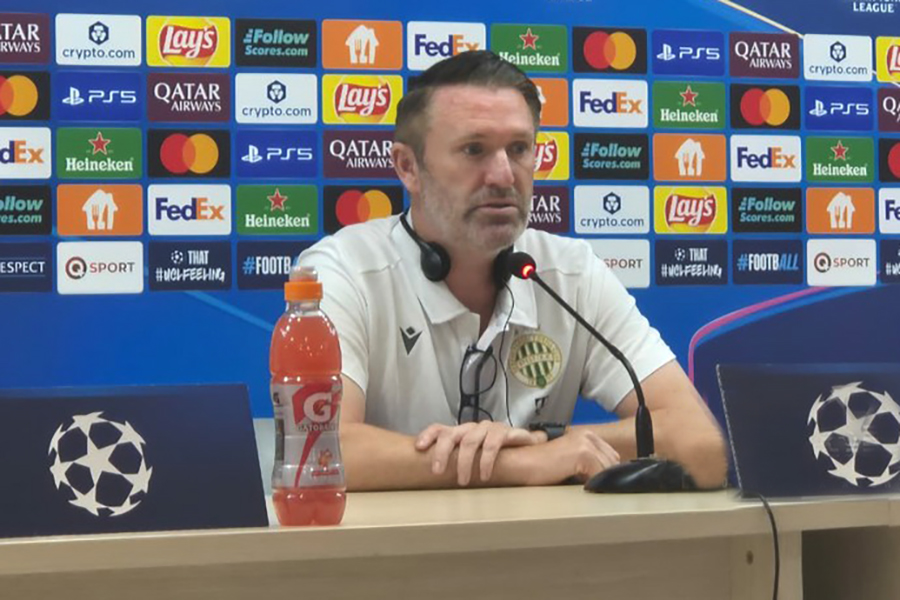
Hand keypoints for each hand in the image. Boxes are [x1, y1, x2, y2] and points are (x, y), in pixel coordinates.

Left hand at [415, 422, 541, 485]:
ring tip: (463, 481)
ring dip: (465, 462)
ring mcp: (489, 429)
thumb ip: (455, 461)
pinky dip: (486, 461)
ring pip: (470, 441)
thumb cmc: (494, 454)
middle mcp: (473, 428)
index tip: (419, 447)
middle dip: (442, 452)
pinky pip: (493, 445)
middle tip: (437, 472)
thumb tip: (430, 476)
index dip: (428, 435)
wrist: (525, 447)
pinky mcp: (505, 432)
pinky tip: (485, 475)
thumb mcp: (472, 457)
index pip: (440, 428)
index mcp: (461, 432)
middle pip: (452, 435)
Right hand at [527, 429, 620, 484]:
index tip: (594, 483)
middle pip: (612, 463)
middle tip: (587, 487)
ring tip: (580, 487)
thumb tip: (604, 479)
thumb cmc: (538, 467)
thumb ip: (586, 463)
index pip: (611, 457)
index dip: (605, 472)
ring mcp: (586, 443)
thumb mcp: (568, 461)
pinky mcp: (582, 454)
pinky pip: (599, 475)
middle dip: (603, 477)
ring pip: (608, 470)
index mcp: (586, 435)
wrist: (519, 464)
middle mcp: (588, 435)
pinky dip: (593, 484)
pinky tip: (579, 487)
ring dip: (597, 481)